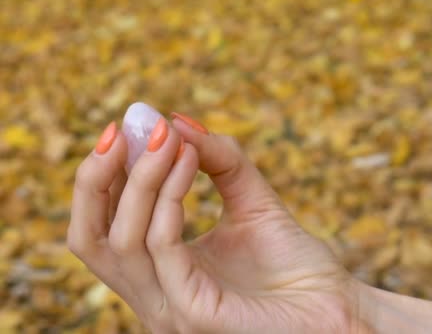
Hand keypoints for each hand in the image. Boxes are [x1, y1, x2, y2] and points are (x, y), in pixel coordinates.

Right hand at [68, 115, 357, 332]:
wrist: (338, 306)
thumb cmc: (295, 264)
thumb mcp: (251, 201)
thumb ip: (220, 163)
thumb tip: (179, 122)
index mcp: (160, 273)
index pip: (103, 226)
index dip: (104, 175)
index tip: (127, 125)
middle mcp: (155, 295)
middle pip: (89, 238)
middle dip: (97, 178)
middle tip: (126, 127)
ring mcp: (172, 309)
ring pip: (123, 239)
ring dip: (142, 178)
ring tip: (170, 137)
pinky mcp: (196, 313)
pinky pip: (163, 248)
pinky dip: (170, 198)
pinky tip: (188, 161)